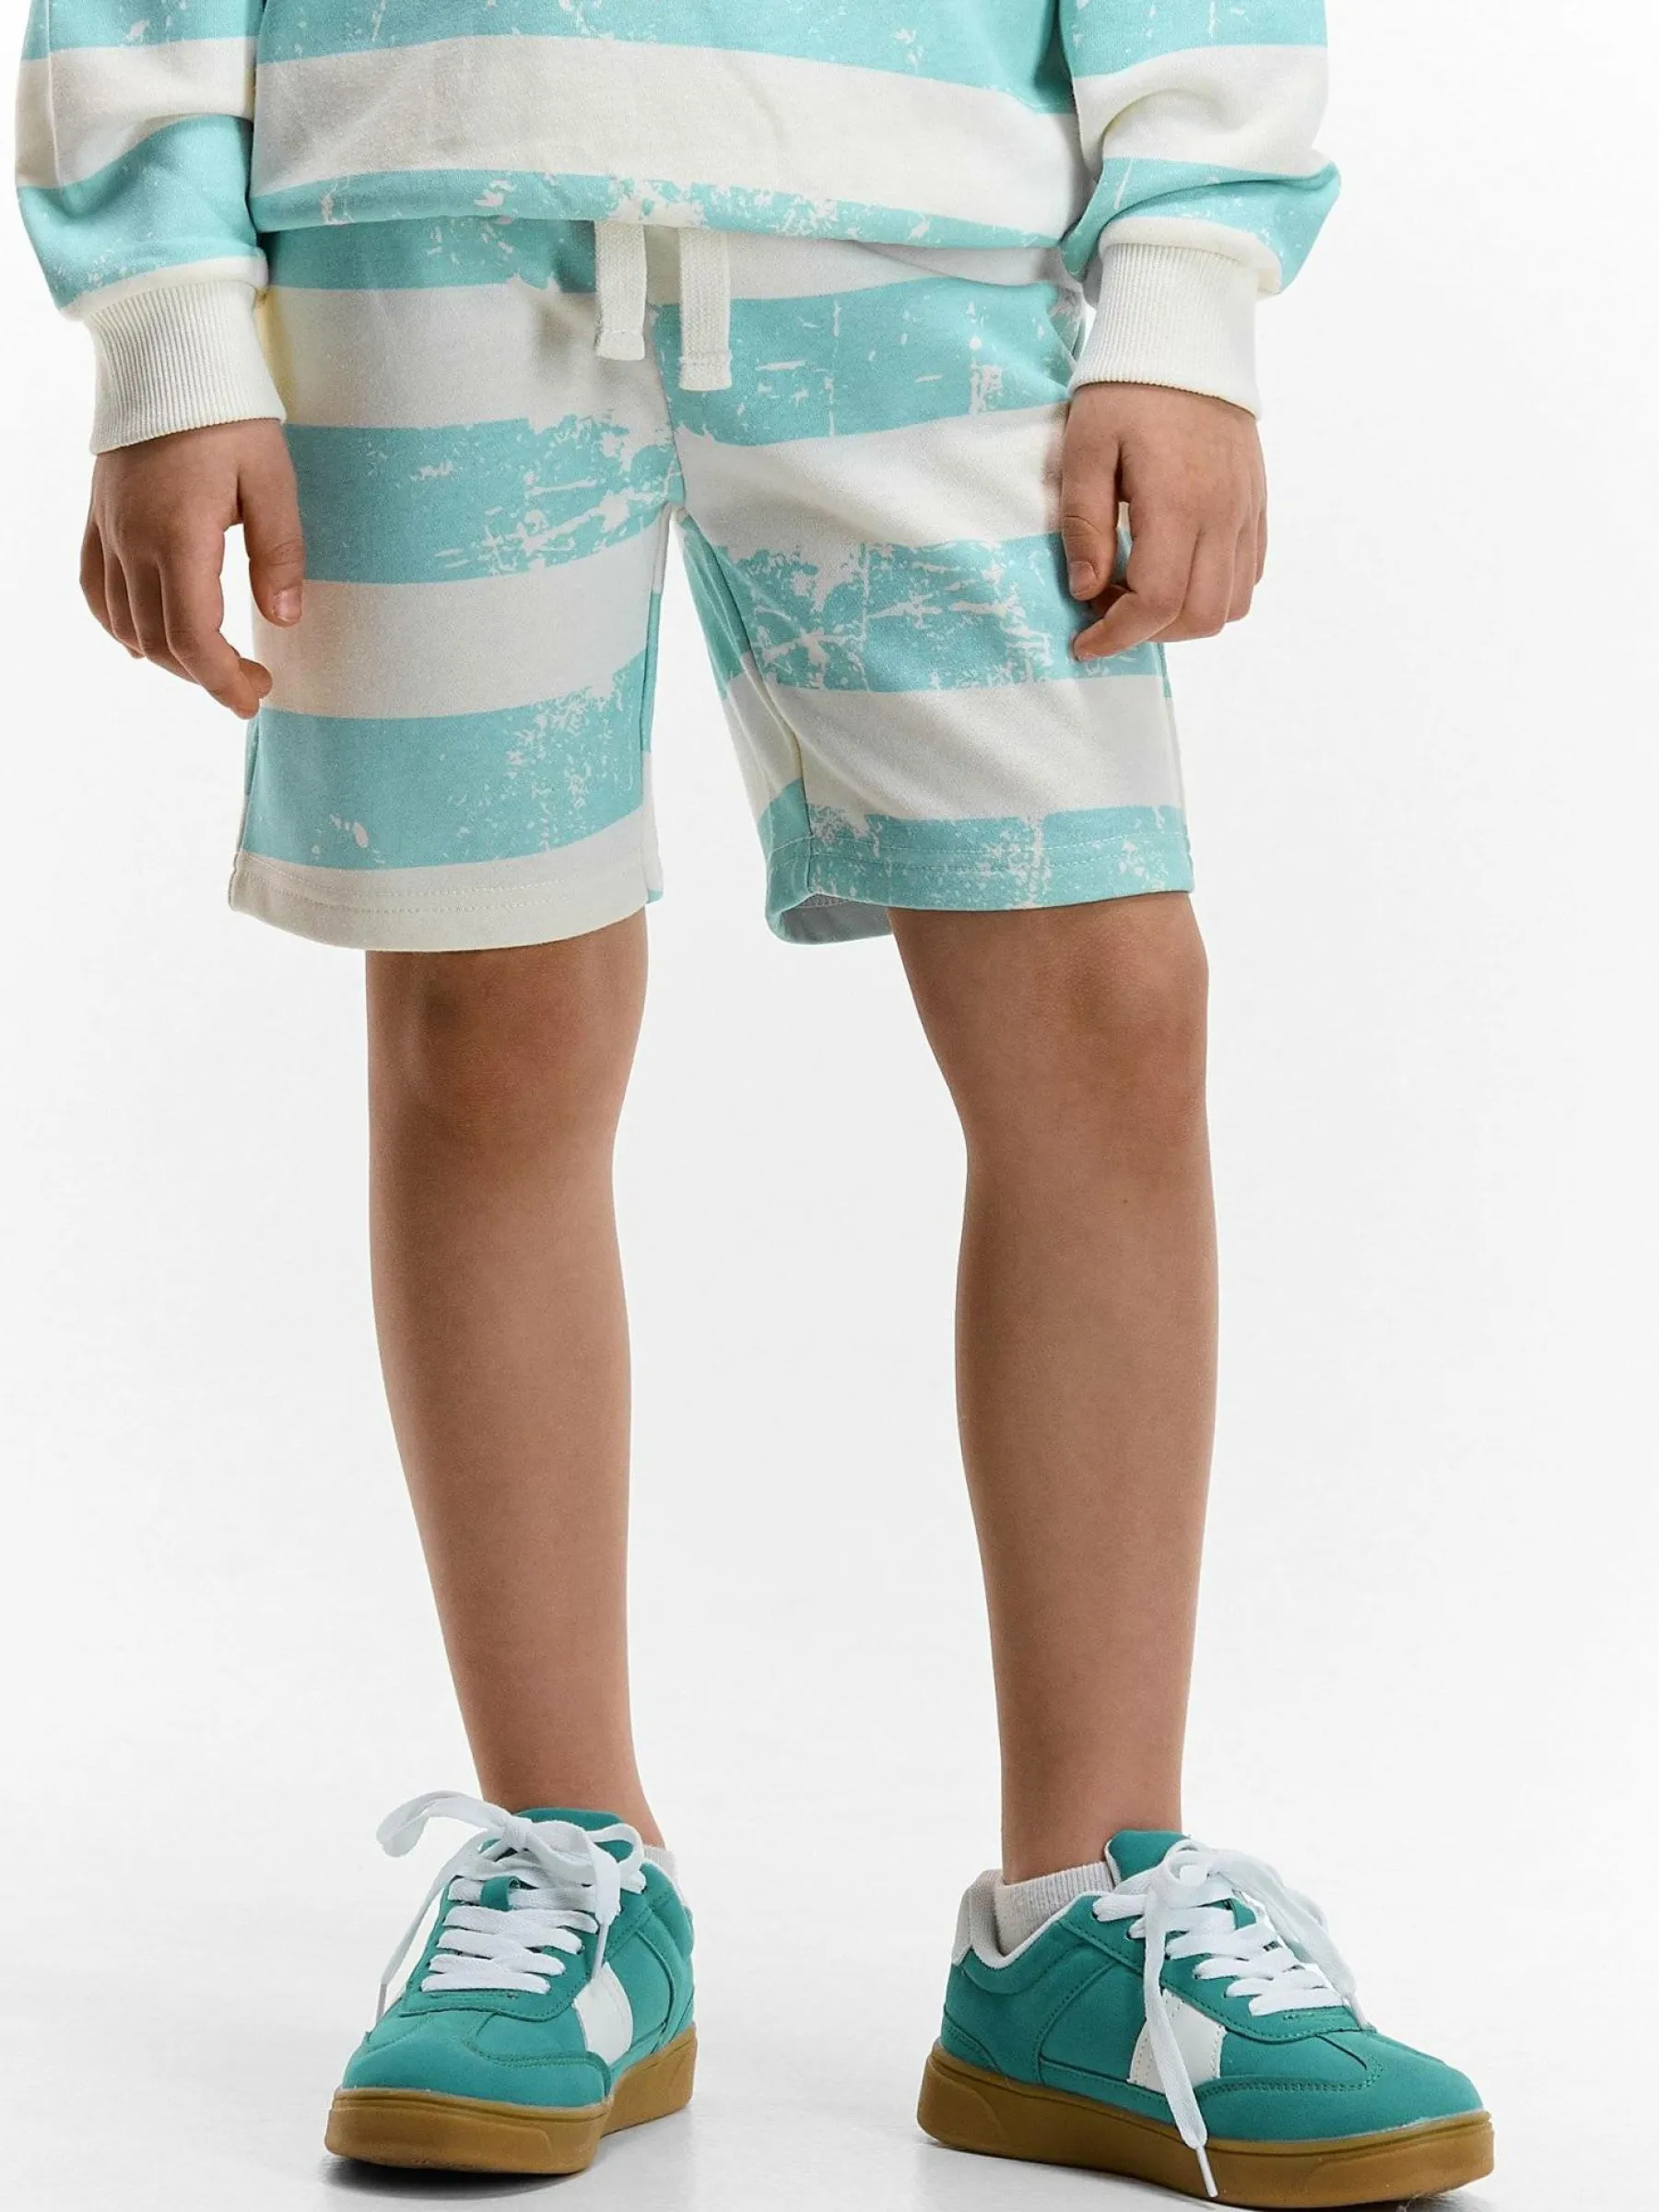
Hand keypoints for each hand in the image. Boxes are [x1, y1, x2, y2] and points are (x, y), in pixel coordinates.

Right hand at [81, 419, 303, 718]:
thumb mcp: (272, 479)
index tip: (255, 695)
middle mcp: (132, 541)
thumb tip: (284, 618)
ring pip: (125, 623)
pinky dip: (120, 624)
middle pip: (159, 640)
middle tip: (250, 683)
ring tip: (213, 662)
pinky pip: (96, 589)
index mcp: (177, 536)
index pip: (191, 636)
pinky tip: (149, 638)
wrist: (167, 351)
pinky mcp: (98, 516)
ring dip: (169, 656)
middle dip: (206, 675)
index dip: (222, 679)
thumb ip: (279, 552)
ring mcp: (108, 530)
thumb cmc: (226, 411)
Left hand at [1061, 383, 1266, 660]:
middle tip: (1110, 609)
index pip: (1157, 602)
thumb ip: (1084, 524)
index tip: (1084, 641)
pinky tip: (1176, 569)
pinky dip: (1214, 591)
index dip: (1117, 636)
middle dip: (1150, 632)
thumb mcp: (1085, 449)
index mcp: (1178, 502)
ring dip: (1185, 617)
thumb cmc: (1126, 389)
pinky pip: (1249, 572)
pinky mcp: (1257, 502)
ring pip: (1232, 604)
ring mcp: (1247, 509)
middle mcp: (1223, 514)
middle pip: (1201, 617)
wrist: (1186, 335)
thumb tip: (1086, 590)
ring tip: (1142, 590)